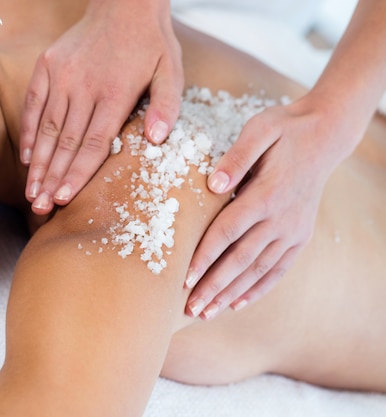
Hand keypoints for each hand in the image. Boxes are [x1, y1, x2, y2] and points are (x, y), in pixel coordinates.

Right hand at [20, 0, 182, 214]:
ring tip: (31, 192)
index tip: (63, 199)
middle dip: (52, 179)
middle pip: (65, 143)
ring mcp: (62, 75)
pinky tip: (27, 158)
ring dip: (38, 163)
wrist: (124, 3)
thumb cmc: (151, 43)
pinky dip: (29, 132)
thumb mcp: (171, 70)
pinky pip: (33, 104)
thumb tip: (157, 141)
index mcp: (115, 93)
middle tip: (41, 207)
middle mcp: (83, 86)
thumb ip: (166, 106)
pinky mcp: (47, 65)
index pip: (92, 143)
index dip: (77, 174)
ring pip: (47, 128)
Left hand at [184, 95, 359, 319]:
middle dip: (214, 286)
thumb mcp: (259, 131)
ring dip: (231, 294)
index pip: (228, 231)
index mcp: (267, 194)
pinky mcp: (301, 237)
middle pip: (241, 259)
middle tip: (190, 308)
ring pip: (258, 270)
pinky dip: (258, 289)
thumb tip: (213, 184)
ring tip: (207, 313)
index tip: (184, 279)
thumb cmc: (284, 130)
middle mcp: (282, 219)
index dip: (205, 257)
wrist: (325, 135)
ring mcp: (294, 231)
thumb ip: (236, 157)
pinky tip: (238, 304)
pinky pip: (278, 269)